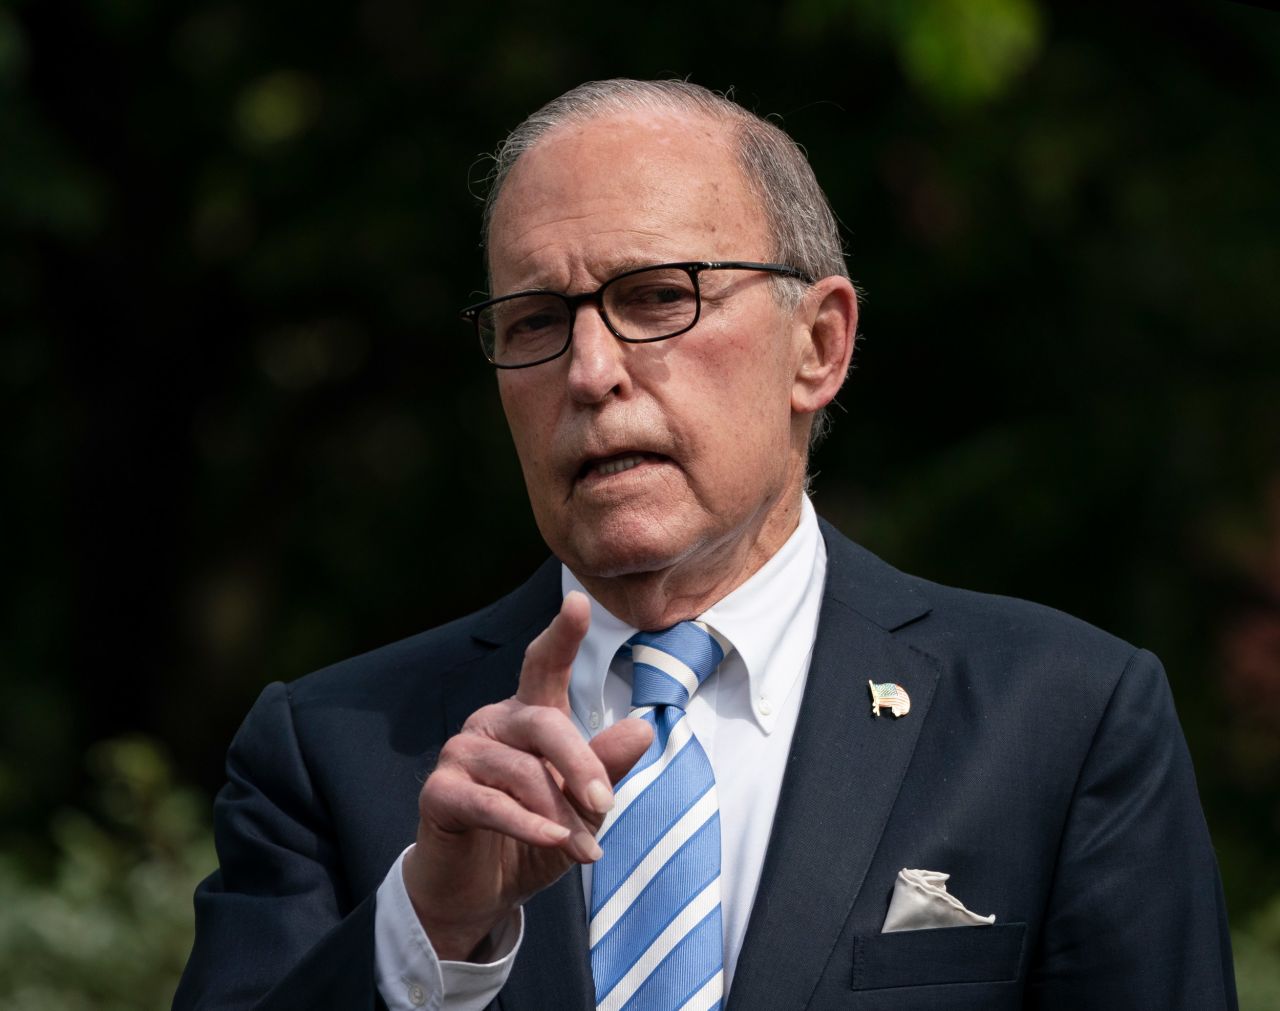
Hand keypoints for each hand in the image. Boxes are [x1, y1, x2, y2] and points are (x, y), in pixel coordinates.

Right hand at [402, 591, 652, 960]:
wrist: (481, 892)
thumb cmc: (535, 837)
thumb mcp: (581, 808)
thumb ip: (605, 769)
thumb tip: (640, 729)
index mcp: (528, 715)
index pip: (544, 666)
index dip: (562, 634)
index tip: (579, 601)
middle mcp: (492, 722)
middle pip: (544, 723)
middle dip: (581, 765)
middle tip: (606, 805)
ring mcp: (460, 754)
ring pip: (521, 770)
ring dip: (559, 813)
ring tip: (584, 850)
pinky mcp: (439, 792)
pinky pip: (489, 802)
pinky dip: (527, 824)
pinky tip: (553, 841)